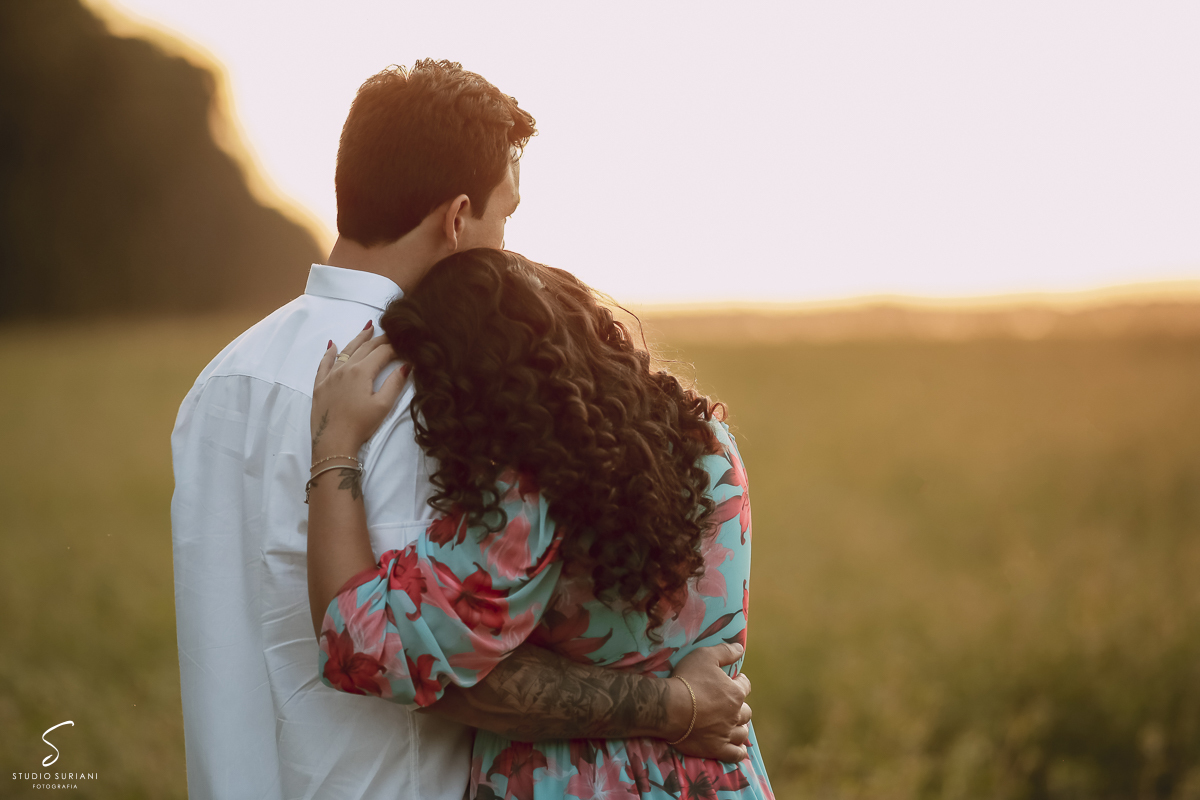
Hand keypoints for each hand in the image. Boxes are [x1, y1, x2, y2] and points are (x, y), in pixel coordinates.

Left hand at [311, 323, 408, 457]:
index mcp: (362, 372)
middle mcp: (345, 369)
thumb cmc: (360, 425)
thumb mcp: (383, 405)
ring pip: (345, 351)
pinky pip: (324, 364)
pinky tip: (332, 345)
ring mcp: (330, 376)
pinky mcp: (319, 385)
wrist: (332, 442)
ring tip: (367, 329)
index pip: (382, 352)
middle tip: (391, 332)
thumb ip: (395, 383)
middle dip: (379, 339)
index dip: (395, 346)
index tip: (405, 343)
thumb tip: (406, 365)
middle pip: (364, 348)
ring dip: (357, 339)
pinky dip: (329, 353)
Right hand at [667, 642, 752, 762]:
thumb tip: (740, 648)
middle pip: (746, 711)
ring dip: (740, 728)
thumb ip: (725, 651)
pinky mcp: (716, 748)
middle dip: (740, 707)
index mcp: (735, 692)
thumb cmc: (687, 679)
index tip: (735, 680)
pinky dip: (739, 752)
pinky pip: (735, 754)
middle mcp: (734, 714)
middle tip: (731, 705)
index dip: (740, 682)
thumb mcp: (705, 656)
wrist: (669, 708)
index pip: (745, 686)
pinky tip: (738, 749)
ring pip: (742, 733)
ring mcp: (726, 733)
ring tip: (733, 725)